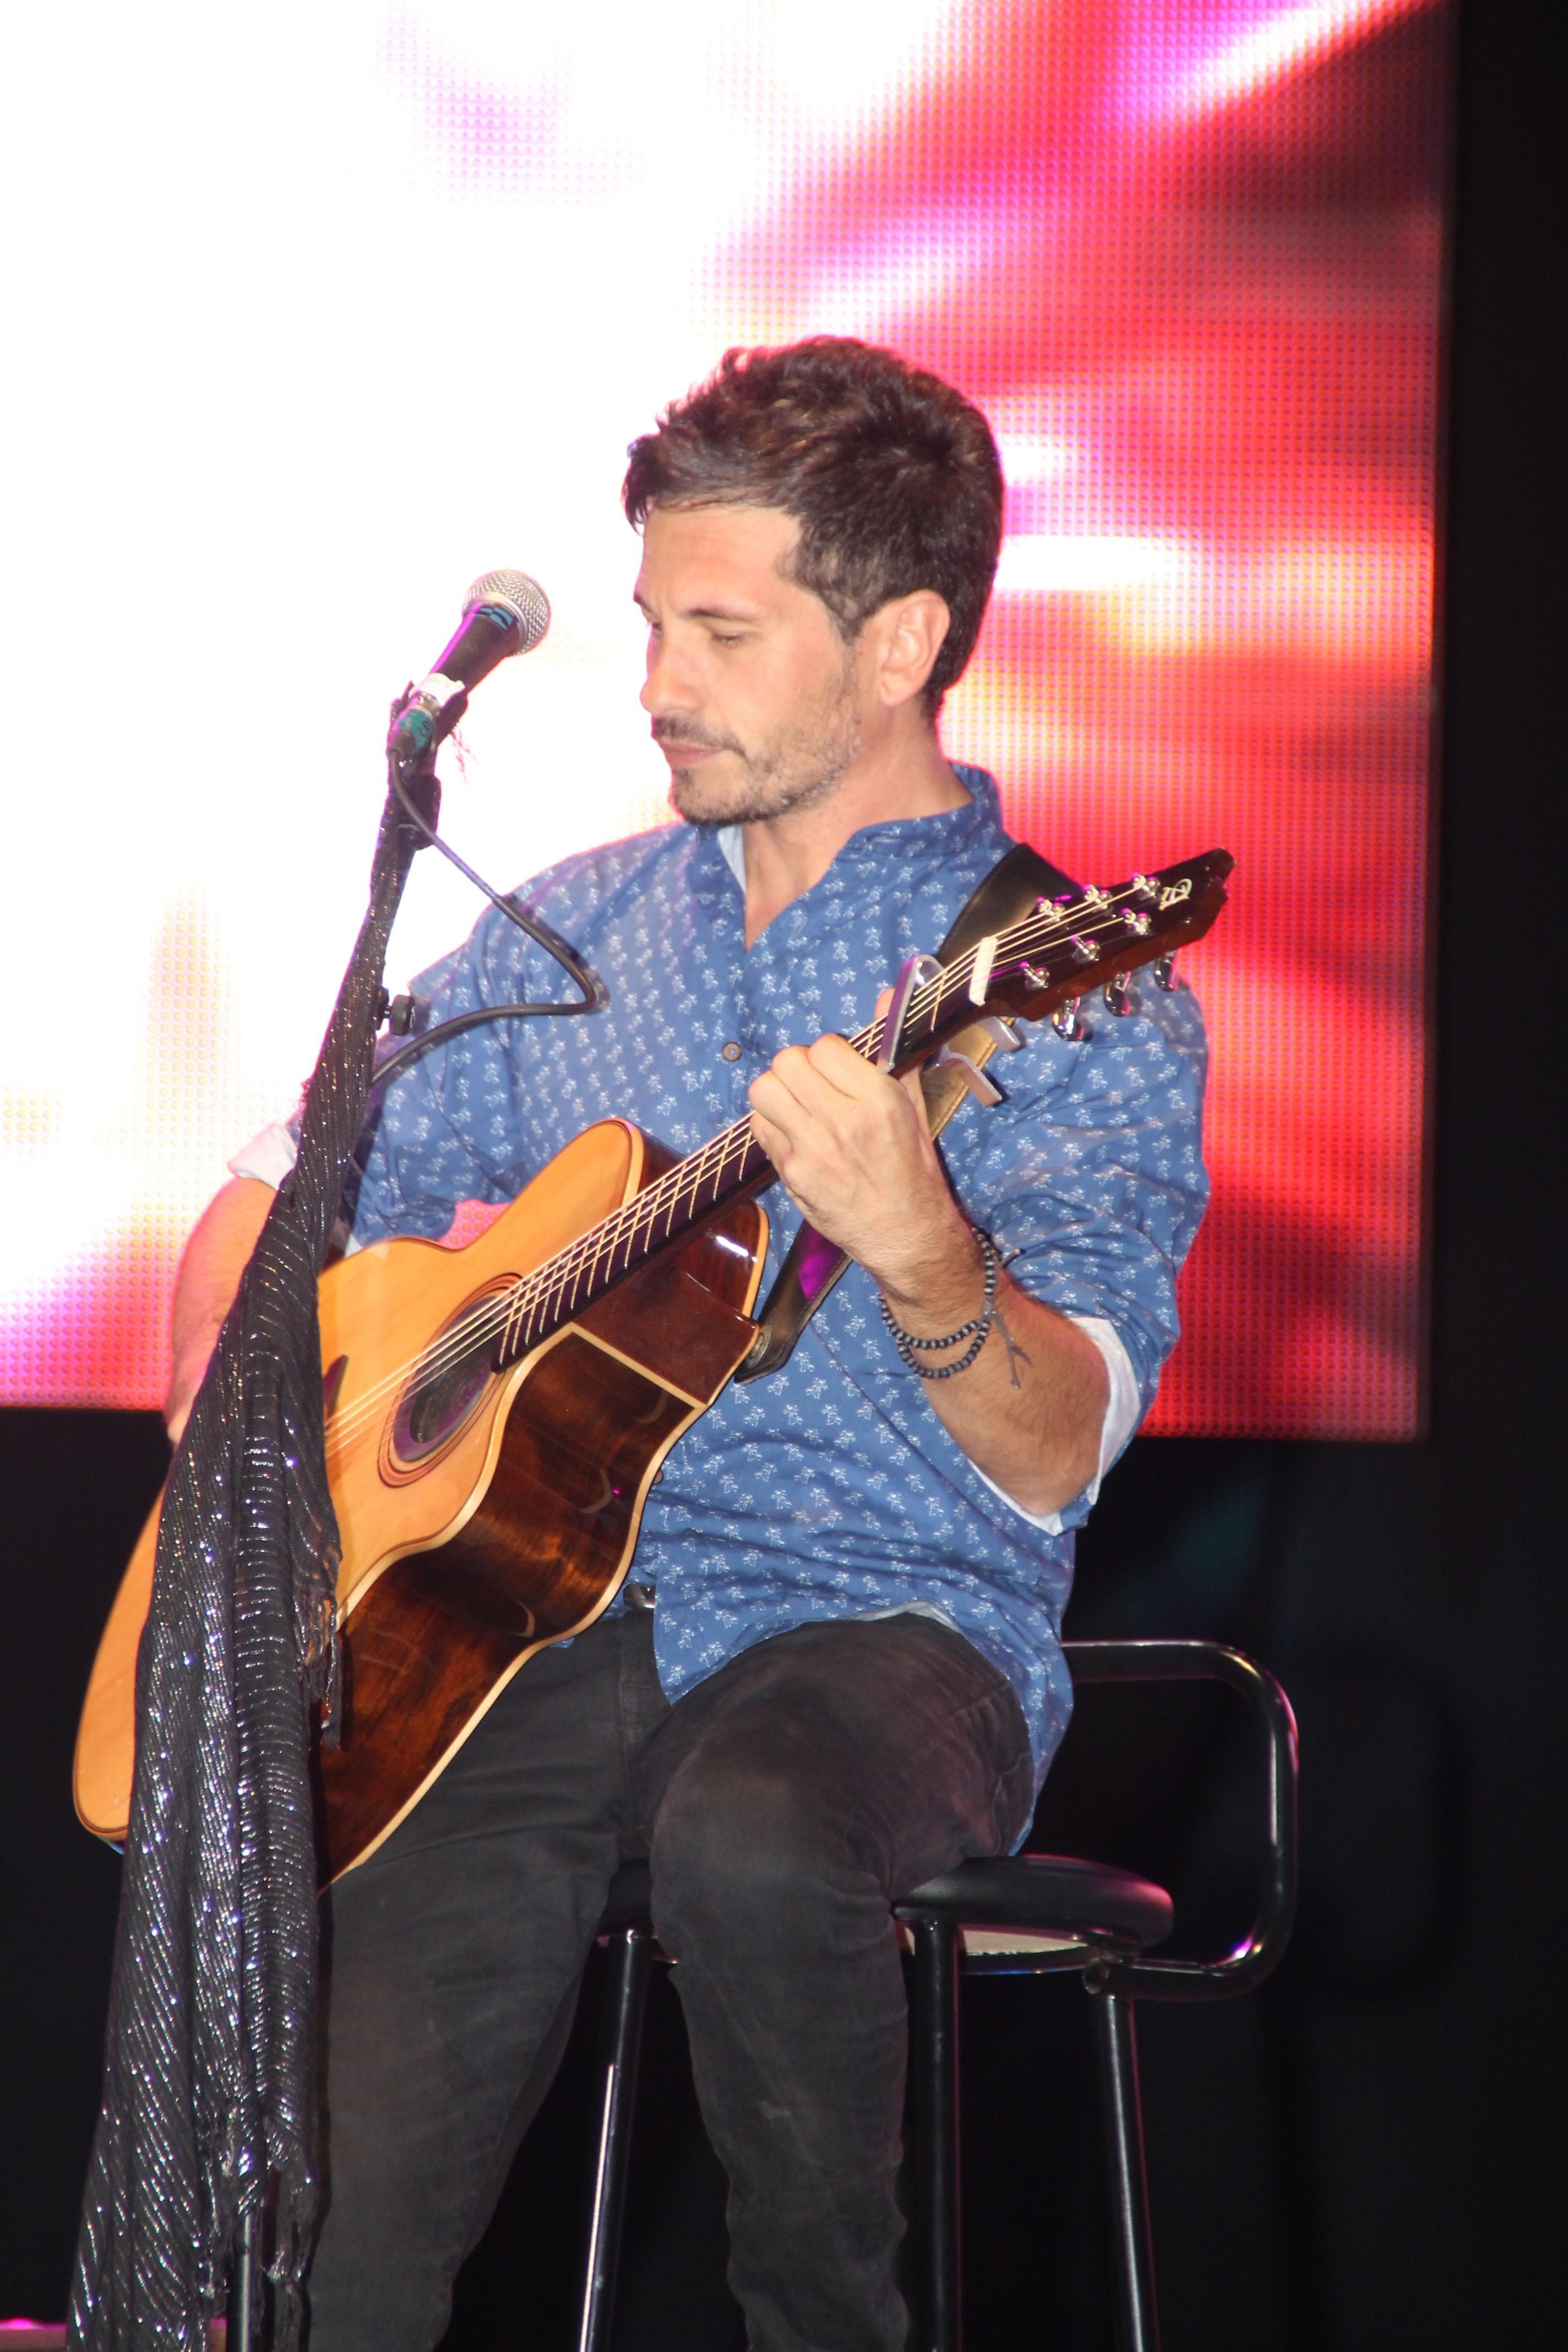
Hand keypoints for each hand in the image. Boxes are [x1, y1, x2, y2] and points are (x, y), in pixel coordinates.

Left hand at [746, 1002, 968, 1296]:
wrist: (906, 1234)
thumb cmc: (914, 1169)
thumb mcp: (915, 1107)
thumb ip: (894, 1052)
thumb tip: (883, 999)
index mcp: (878, 1098)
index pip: (826, 1045)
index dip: (829, 1052)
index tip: (838, 1069)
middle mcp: (842, 1120)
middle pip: (787, 1061)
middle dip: (799, 1067)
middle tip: (813, 1085)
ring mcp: (811, 1149)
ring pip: (763, 1090)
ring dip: (777, 1092)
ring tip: (797, 1106)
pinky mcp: (792, 1174)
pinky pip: (760, 1128)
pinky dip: (771, 1125)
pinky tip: (794, 1135)